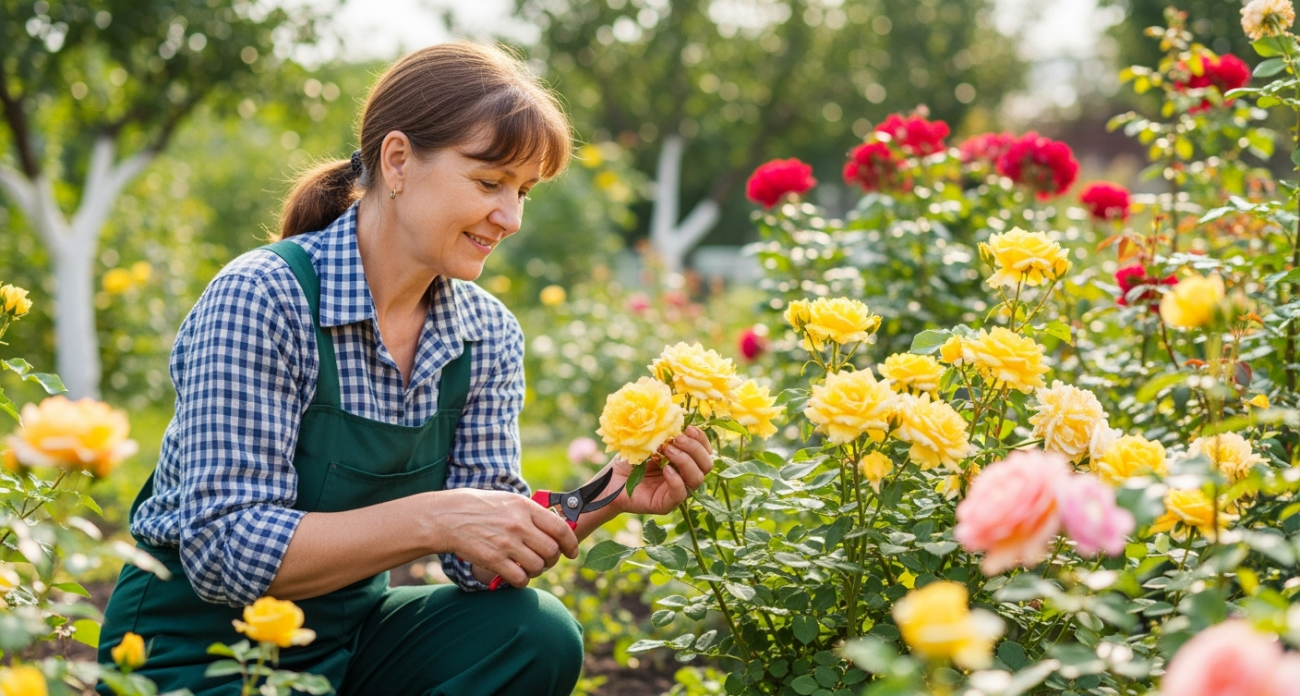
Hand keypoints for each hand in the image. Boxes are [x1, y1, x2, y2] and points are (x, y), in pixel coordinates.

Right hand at [434, 488, 577, 588]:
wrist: (448, 517)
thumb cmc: (479, 507)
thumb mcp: (508, 501)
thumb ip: (531, 514)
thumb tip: (554, 528)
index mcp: (525, 508)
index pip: (560, 528)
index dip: (571, 544)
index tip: (571, 552)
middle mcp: (519, 525)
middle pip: (551, 551)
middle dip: (552, 560)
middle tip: (545, 560)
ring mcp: (507, 543)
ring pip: (538, 567)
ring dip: (537, 571)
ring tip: (528, 567)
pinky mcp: (494, 560)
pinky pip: (520, 578)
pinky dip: (522, 581)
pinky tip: (516, 576)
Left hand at [611, 426, 713, 514]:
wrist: (611, 479)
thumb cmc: (630, 459)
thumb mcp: (649, 442)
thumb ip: (664, 436)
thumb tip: (677, 425)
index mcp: (685, 461)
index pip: (705, 452)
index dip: (701, 440)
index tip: (689, 428)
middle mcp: (685, 476)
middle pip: (706, 465)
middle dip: (695, 449)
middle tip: (677, 439)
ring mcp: (677, 491)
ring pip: (697, 479)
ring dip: (685, 461)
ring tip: (668, 451)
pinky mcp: (666, 504)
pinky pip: (680, 493)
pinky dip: (676, 480)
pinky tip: (665, 469)